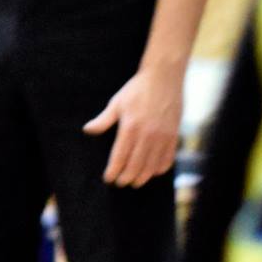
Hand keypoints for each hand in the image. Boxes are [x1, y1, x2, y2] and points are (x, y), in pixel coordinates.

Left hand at [85, 65, 182, 186]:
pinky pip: (167, 159)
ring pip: (152, 166)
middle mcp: (147, 135)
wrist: (164, 78)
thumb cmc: (137, 90)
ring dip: (142, 177)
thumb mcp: (117, 103)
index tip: (109, 178)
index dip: (113, 171)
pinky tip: (153, 171)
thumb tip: (87, 130)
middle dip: (126, 178)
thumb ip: (103, 120)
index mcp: (130, 128)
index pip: (120, 157)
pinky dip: (159, 169)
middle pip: (136, 166)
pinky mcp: (174, 136)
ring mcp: (163, 137)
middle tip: (120, 182)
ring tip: (135, 182)